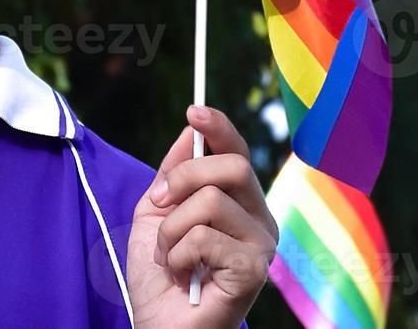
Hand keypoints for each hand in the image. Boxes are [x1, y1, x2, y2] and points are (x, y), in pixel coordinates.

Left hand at [125, 105, 275, 327]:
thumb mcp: (156, 214)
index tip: (194, 110)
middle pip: (231, 166)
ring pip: (211, 201)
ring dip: (172, 229)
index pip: (238, 153)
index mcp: (241, 202)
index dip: (220, 128)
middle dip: (183, 178)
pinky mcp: (254, 269)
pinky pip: (204, 237)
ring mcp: (262, 245)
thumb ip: (172, 174)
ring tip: (168, 255)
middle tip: (160, 203)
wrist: (160, 324)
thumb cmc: (160, 275)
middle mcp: (260, 219)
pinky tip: (182, 276)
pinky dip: (177, 254)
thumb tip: (190, 130)